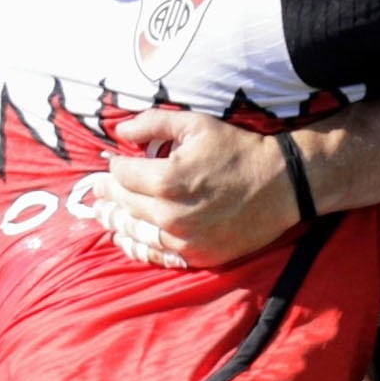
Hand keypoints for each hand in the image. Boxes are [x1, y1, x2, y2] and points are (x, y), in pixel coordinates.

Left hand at [99, 108, 301, 269]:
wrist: (283, 186)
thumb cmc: (239, 151)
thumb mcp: (197, 125)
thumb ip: (153, 124)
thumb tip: (119, 130)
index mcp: (166, 179)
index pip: (121, 175)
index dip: (113, 167)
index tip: (113, 163)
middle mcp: (169, 214)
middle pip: (123, 204)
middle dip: (107, 195)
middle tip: (96, 192)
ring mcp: (182, 240)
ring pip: (133, 232)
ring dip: (115, 222)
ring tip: (103, 215)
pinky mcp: (195, 256)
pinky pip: (155, 254)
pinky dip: (135, 246)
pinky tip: (124, 238)